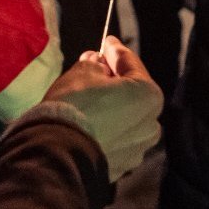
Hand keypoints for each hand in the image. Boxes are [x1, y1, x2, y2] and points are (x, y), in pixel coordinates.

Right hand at [41, 36, 163, 181]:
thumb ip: (95, 63)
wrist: (57, 152)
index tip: (107, 41)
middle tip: (98, 69)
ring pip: (126, 119)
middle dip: (117, 80)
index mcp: (149, 95)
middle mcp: (151, 123)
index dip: (115, 50)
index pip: (130, 64)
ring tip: (93, 98)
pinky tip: (91, 122)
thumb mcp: (83, 71)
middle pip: (133, 94)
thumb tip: (97, 61)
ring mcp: (137, 149)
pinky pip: (115, 139)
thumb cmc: (75, 104)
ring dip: (114, 107)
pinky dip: (107, 128)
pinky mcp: (121, 166)